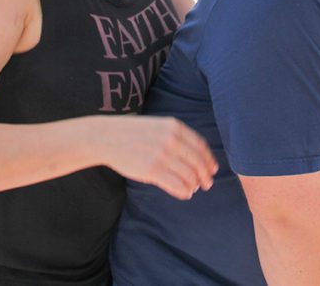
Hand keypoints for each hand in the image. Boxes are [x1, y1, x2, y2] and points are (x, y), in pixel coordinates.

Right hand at [101, 116, 217, 200]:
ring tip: (193, 188)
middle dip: (205, 175)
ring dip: (194, 184)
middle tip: (207, 184)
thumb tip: (197, 156)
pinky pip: (176, 185)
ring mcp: (162, 155)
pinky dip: (184, 191)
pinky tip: (185, 193)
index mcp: (175, 127)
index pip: (201, 146)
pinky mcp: (152, 170)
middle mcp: (171, 140)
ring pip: (189, 175)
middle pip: (198, 162)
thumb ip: (177, 137)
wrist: (106, 137)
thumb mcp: (158, 126)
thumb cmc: (133, 133)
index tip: (213, 169)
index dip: (209, 160)